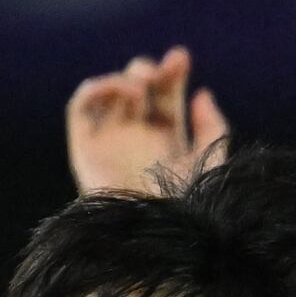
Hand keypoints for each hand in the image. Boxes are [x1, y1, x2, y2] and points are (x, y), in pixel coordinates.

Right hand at [66, 47, 225, 196]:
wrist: (153, 239)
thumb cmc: (187, 210)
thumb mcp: (211, 166)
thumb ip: (214, 129)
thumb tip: (203, 93)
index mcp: (167, 140)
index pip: (166, 95)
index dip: (173, 73)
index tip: (181, 58)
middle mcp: (136, 137)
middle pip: (141, 88)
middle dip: (152, 72)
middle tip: (163, 71)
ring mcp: (109, 139)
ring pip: (112, 92)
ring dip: (127, 78)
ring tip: (144, 85)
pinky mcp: (83, 146)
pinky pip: (81, 106)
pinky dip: (97, 88)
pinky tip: (124, 91)